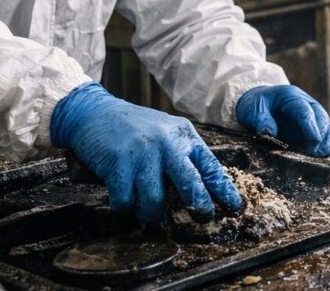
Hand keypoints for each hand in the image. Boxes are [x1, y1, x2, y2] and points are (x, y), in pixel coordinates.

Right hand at [49, 82, 241, 221]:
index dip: (223, 189)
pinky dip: (124, 207)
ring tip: (146, 209)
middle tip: (202, 216)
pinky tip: (123, 199)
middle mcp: (167, 144)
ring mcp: (143, 154)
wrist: (95, 113)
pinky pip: (125, 201)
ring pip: (155, 201)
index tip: (235, 206)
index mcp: (183, 137)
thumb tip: (201, 188)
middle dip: (199, 206)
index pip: (210, 166)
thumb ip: (182, 154)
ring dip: (150, 212)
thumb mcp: (166, 133)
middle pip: (190, 184)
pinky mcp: (119, 163)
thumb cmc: (134, 129)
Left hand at [236, 85, 329, 157]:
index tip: (314, 140)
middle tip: (313, 151)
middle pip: (321, 117)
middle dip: (320, 135)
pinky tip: (323, 153)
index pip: (305, 110)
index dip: (310, 125)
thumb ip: (260, 120)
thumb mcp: (253, 110)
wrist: (261, 103)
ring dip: (326, 141)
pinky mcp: (316, 127)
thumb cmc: (257, 106)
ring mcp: (313, 115)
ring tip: (318, 154)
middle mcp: (307, 103)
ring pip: (328, 126)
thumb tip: (269, 132)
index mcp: (291, 96)